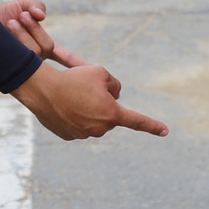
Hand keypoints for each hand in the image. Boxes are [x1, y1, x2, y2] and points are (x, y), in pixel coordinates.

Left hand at [0, 0, 86, 67]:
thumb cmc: (2, 15)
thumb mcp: (23, 5)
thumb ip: (36, 5)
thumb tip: (41, 15)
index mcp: (43, 48)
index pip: (65, 57)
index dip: (79, 64)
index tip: (93, 71)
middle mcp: (35, 59)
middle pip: (47, 46)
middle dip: (34, 30)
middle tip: (21, 16)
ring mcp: (23, 65)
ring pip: (33, 50)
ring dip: (23, 32)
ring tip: (11, 21)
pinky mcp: (10, 66)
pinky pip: (21, 54)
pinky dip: (17, 37)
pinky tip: (9, 26)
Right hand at [11, 62, 168, 140]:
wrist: (42, 89)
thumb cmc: (74, 78)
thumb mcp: (101, 72)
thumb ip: (115, 84)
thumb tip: (114, 96)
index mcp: (112, 114)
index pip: (137, 121)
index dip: (152, 126)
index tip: (166, 131)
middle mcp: (100, 129)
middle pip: (109, 114)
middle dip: (103, 103)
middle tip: (86, 89)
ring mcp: (83, 135)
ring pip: (93, 119)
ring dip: (87, 108)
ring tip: (72, 95)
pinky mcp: (69, 136)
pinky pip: (77, 124)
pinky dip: (73, 114)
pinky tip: (63, 104)